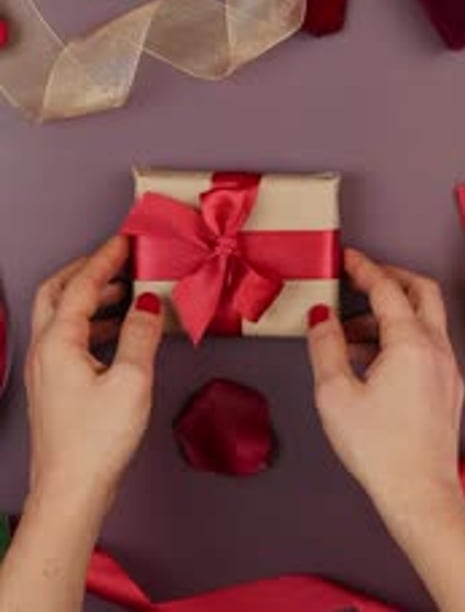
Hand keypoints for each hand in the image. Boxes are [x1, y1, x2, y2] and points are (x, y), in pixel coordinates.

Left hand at [25, 236, 162, 513]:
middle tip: (117, 261)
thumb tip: (148, 303)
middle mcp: (46, 351)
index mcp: (58, 342)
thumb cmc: (96, 442)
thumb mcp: (131, 381)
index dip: (105, 259)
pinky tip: (119, 333)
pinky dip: (94, 324)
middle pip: (58, 293)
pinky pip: (70, 339)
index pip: (82, 285)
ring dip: (93, 298)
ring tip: (126, 293)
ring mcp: (47, 370)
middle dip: (87, 271)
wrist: (71, 492)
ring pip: (62, 317)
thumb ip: (141, 335)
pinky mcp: (55, 387)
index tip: (124, 241)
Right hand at [308, 248, 464, 519]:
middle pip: (422, 292)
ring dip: (391, 314)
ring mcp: (447, 369)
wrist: (420, 495)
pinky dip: (401, 338)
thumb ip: (325, 346)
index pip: (387, 289)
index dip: (364, 268)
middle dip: (392, 278)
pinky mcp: (448, 389)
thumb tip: (321, 318)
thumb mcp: (334, 393)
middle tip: (363, 278)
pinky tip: (372, 361)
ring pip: (425, 320)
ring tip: (351, 334)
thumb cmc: (379, 450)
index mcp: (410, 344)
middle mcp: (436, 350)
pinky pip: (427, 345)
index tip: (348, 258)